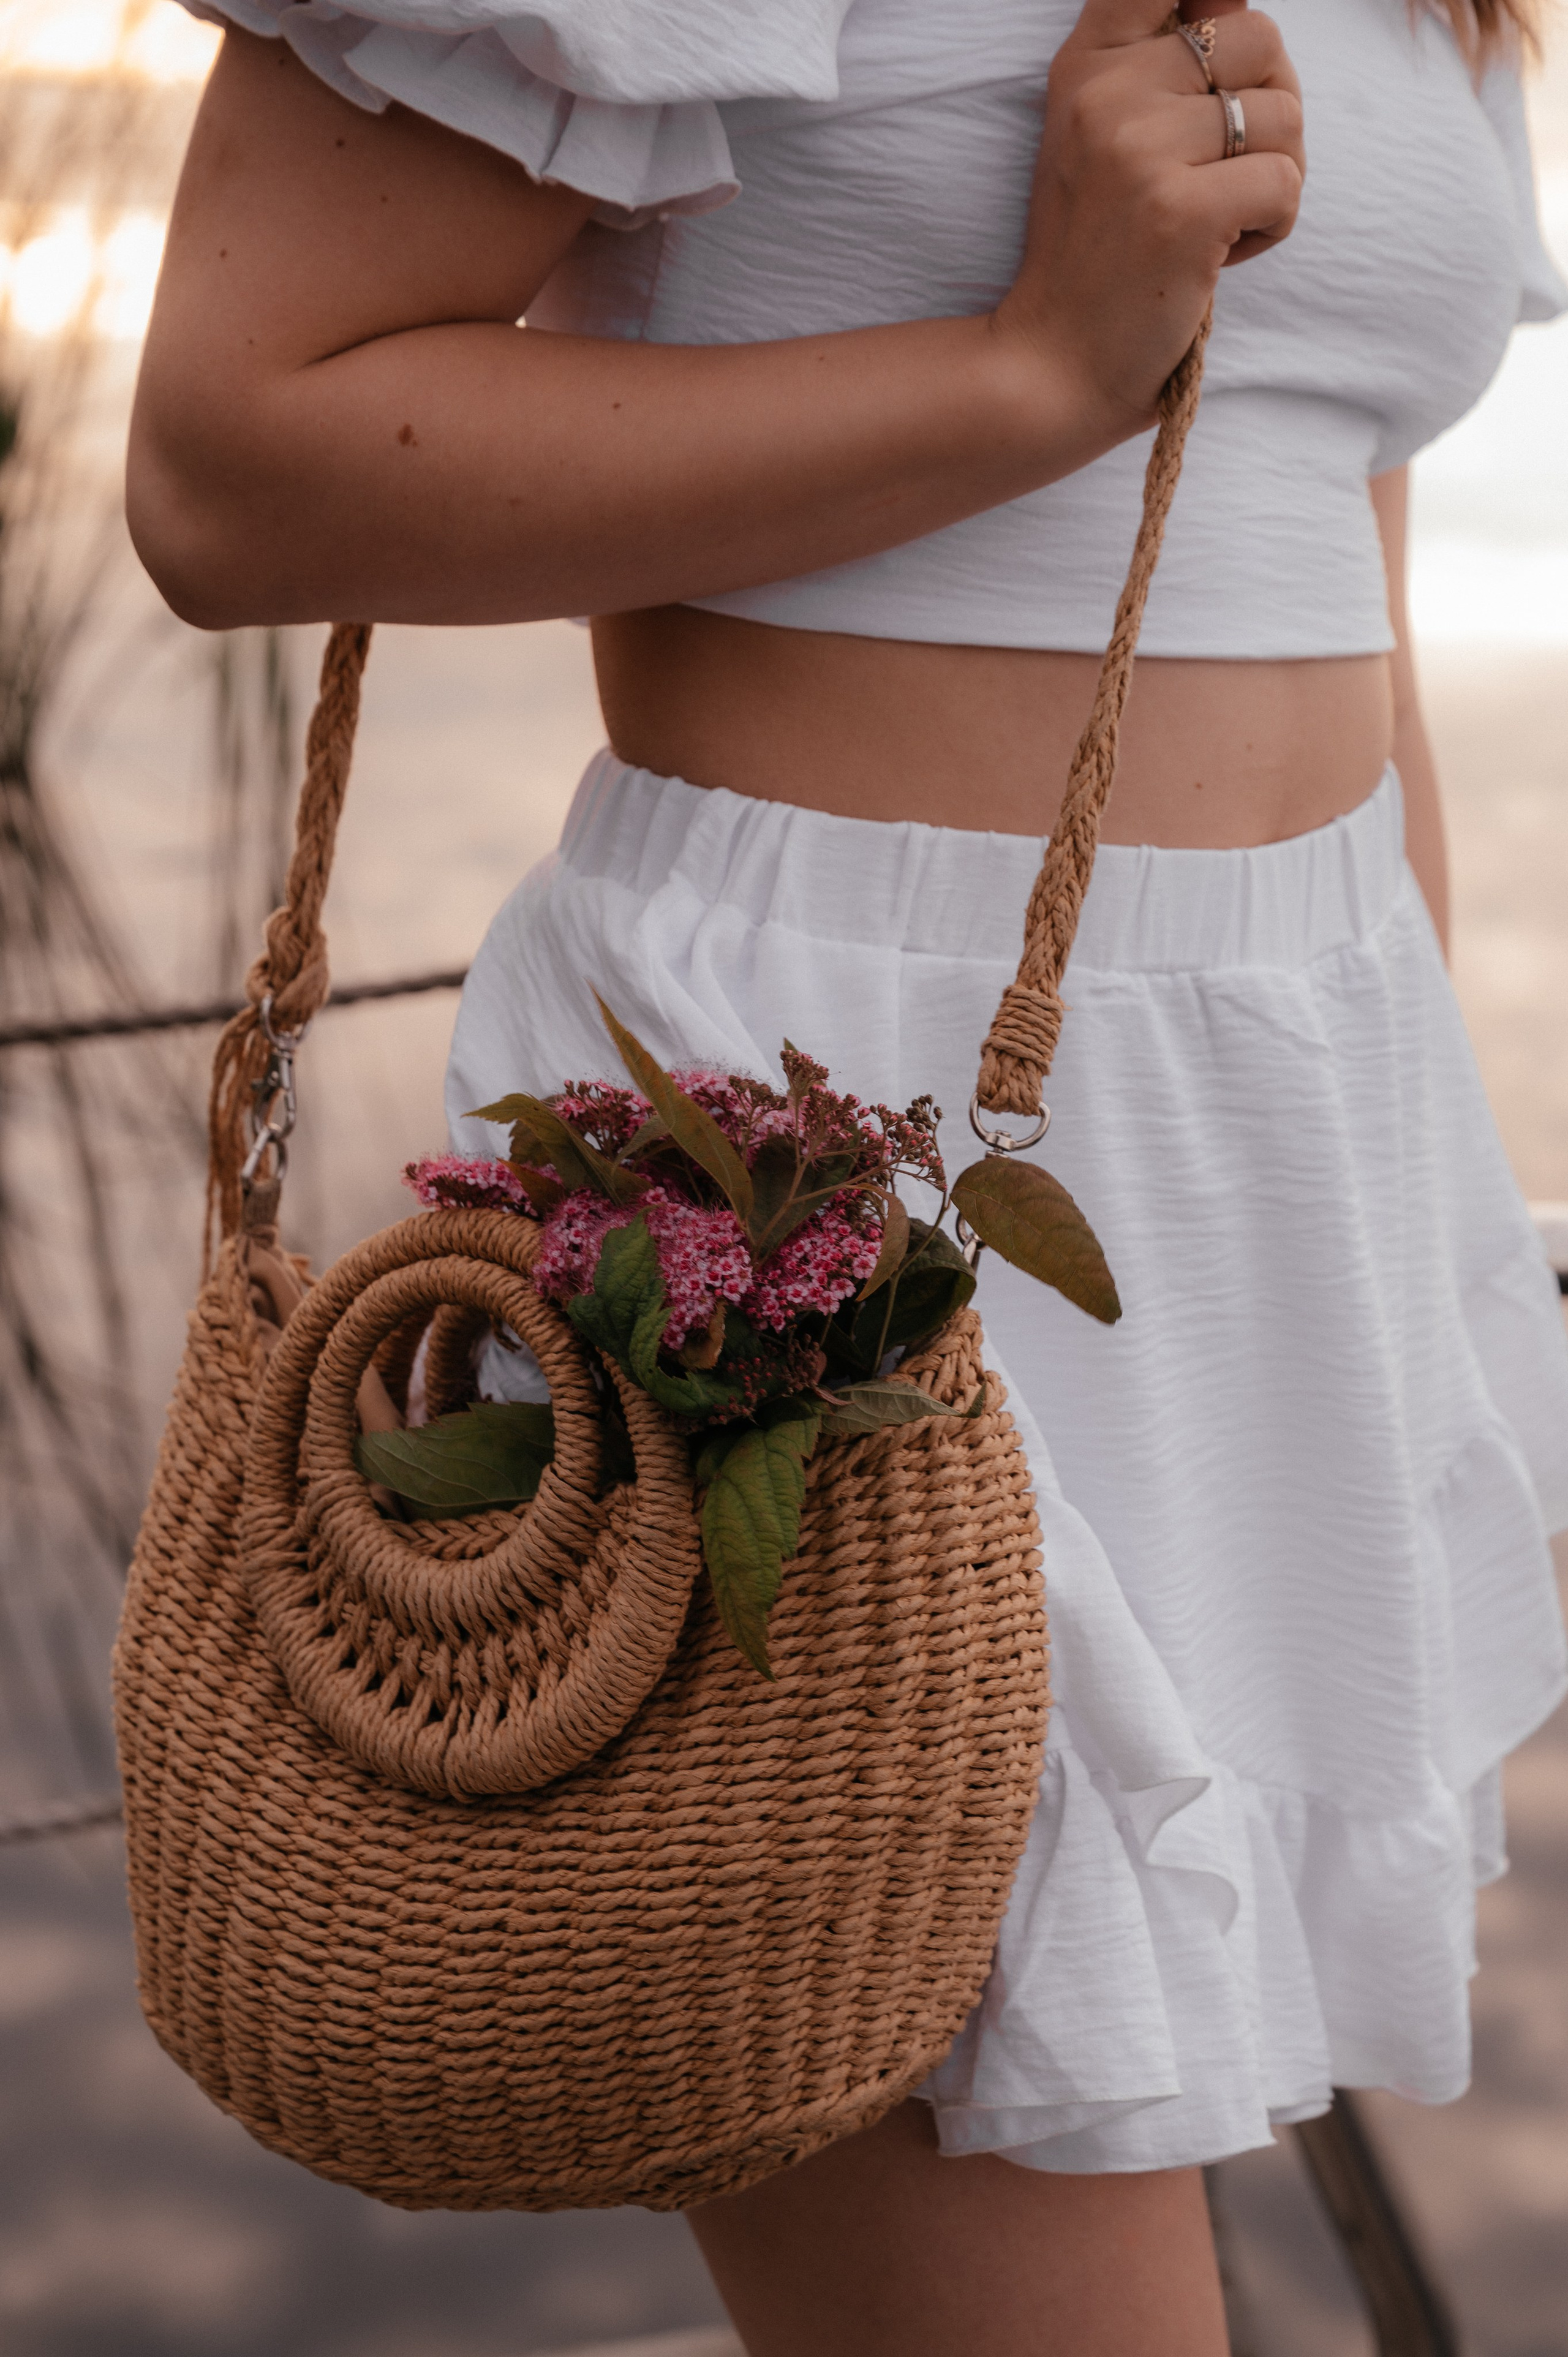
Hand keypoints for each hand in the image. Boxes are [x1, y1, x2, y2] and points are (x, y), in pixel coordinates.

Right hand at [997, 0, 1303, 433]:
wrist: (1054, 363)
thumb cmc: (1096, 252)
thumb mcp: (1105, 134)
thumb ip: (1163, 56)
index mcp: (1087, 62)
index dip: (1219, 5)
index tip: (1212, 63)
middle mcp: (1108, 92)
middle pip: (1260, 38)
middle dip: (1272, 106)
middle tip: (1229, 170)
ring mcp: (1140, 150)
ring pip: (1284, 114)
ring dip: (1275, 175)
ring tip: (1218, 220)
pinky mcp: (1181, 211)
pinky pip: (1286, 182)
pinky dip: (1274, 226)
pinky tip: (1221, 255)